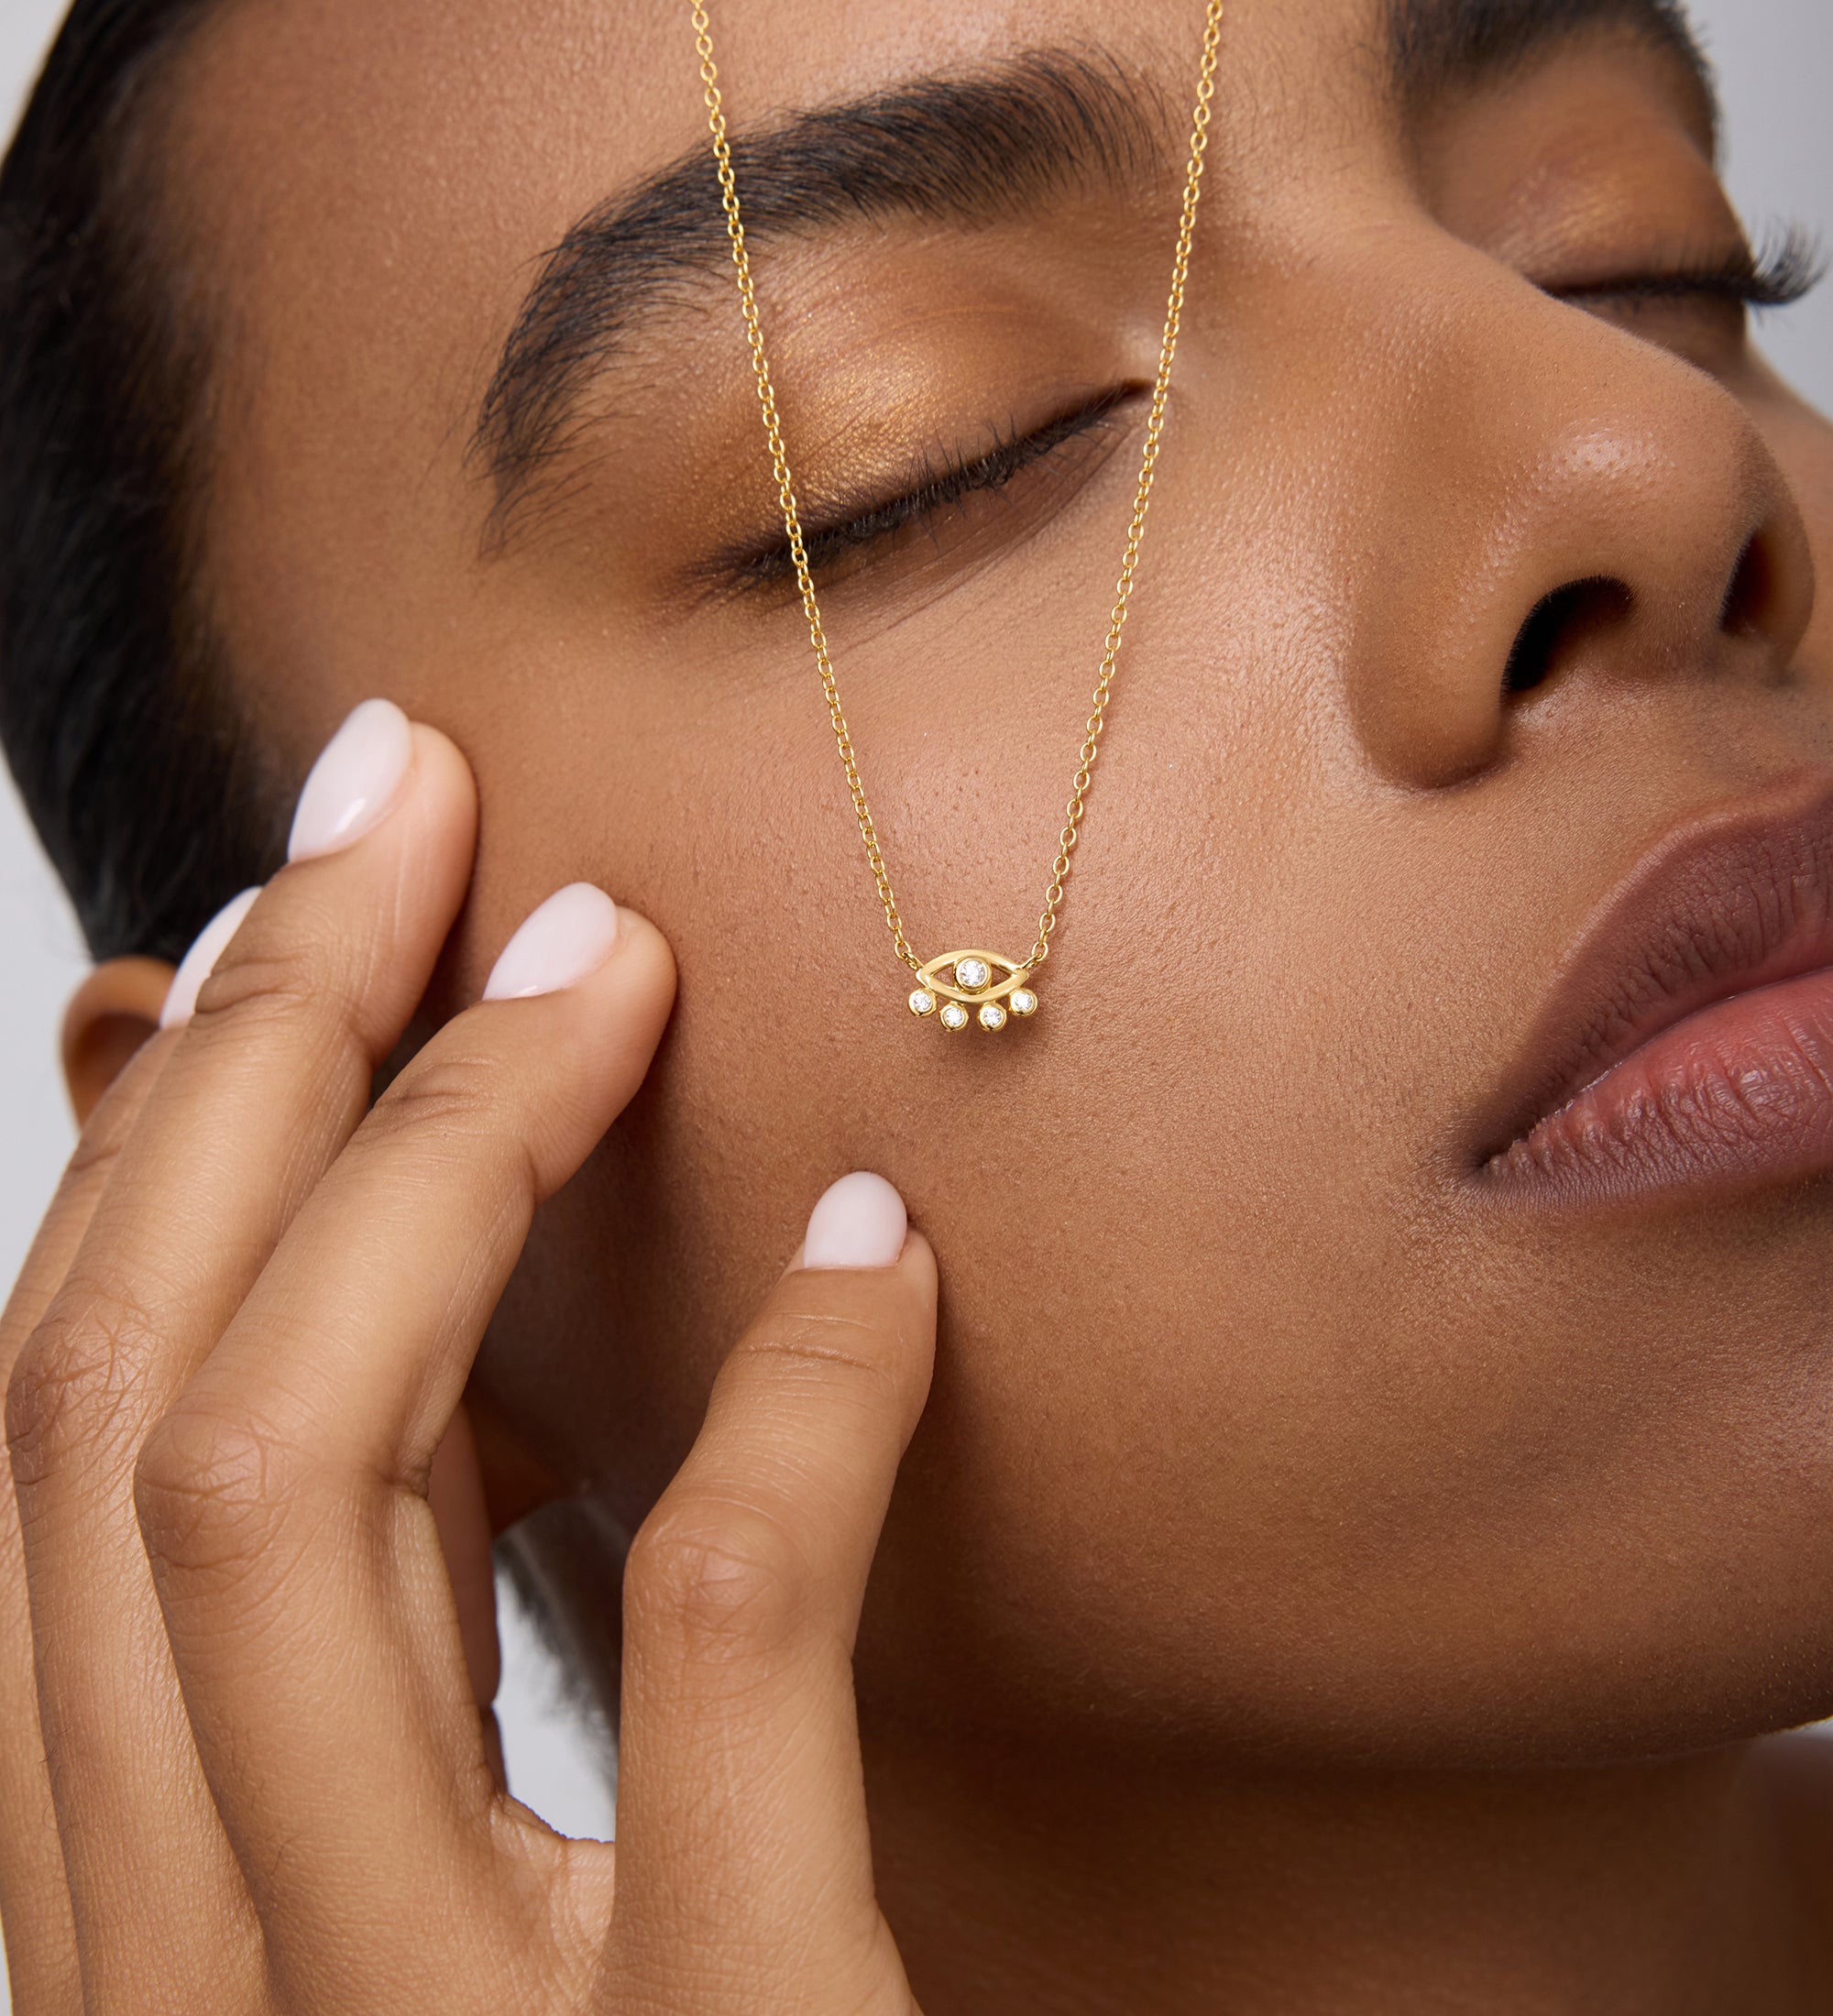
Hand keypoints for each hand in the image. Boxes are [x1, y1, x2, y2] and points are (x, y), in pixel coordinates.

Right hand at [0, 703, 935, 2013]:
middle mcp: (177, 1978)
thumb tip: (361, 1275)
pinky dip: (781, 1408)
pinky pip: (701, 1659)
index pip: (62, 1426)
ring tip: (609, 956)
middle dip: (265, 1053)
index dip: (171, 1113)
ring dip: (448, 1165)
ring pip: (287, 1495)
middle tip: (433, 815)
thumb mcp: (417, 1872)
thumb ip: (362, 1610)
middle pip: (132, 1404)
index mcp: (115, 1908)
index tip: (320, 876)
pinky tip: (885, 1247)